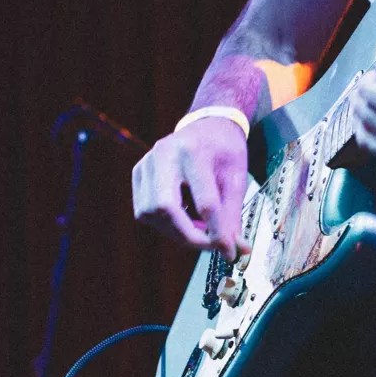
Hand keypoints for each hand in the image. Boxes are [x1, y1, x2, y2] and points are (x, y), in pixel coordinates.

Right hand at [132, 116, 249, 257]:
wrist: (208, 125)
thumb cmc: (224, 151)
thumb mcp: (237, 178)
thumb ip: (232, 215)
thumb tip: (236, 250)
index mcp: (195, 151)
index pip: (205, 202)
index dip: (218, 233)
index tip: (230, 252)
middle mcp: (164, 154)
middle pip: (165, 208)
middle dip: (188, 236)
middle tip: (210, 246)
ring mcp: (146, 162)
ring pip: (150, 213)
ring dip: (176, 231)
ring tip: (199, 228)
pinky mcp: (138, 173)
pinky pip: (144, 211)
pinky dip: (165, 223)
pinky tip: (183, 217)